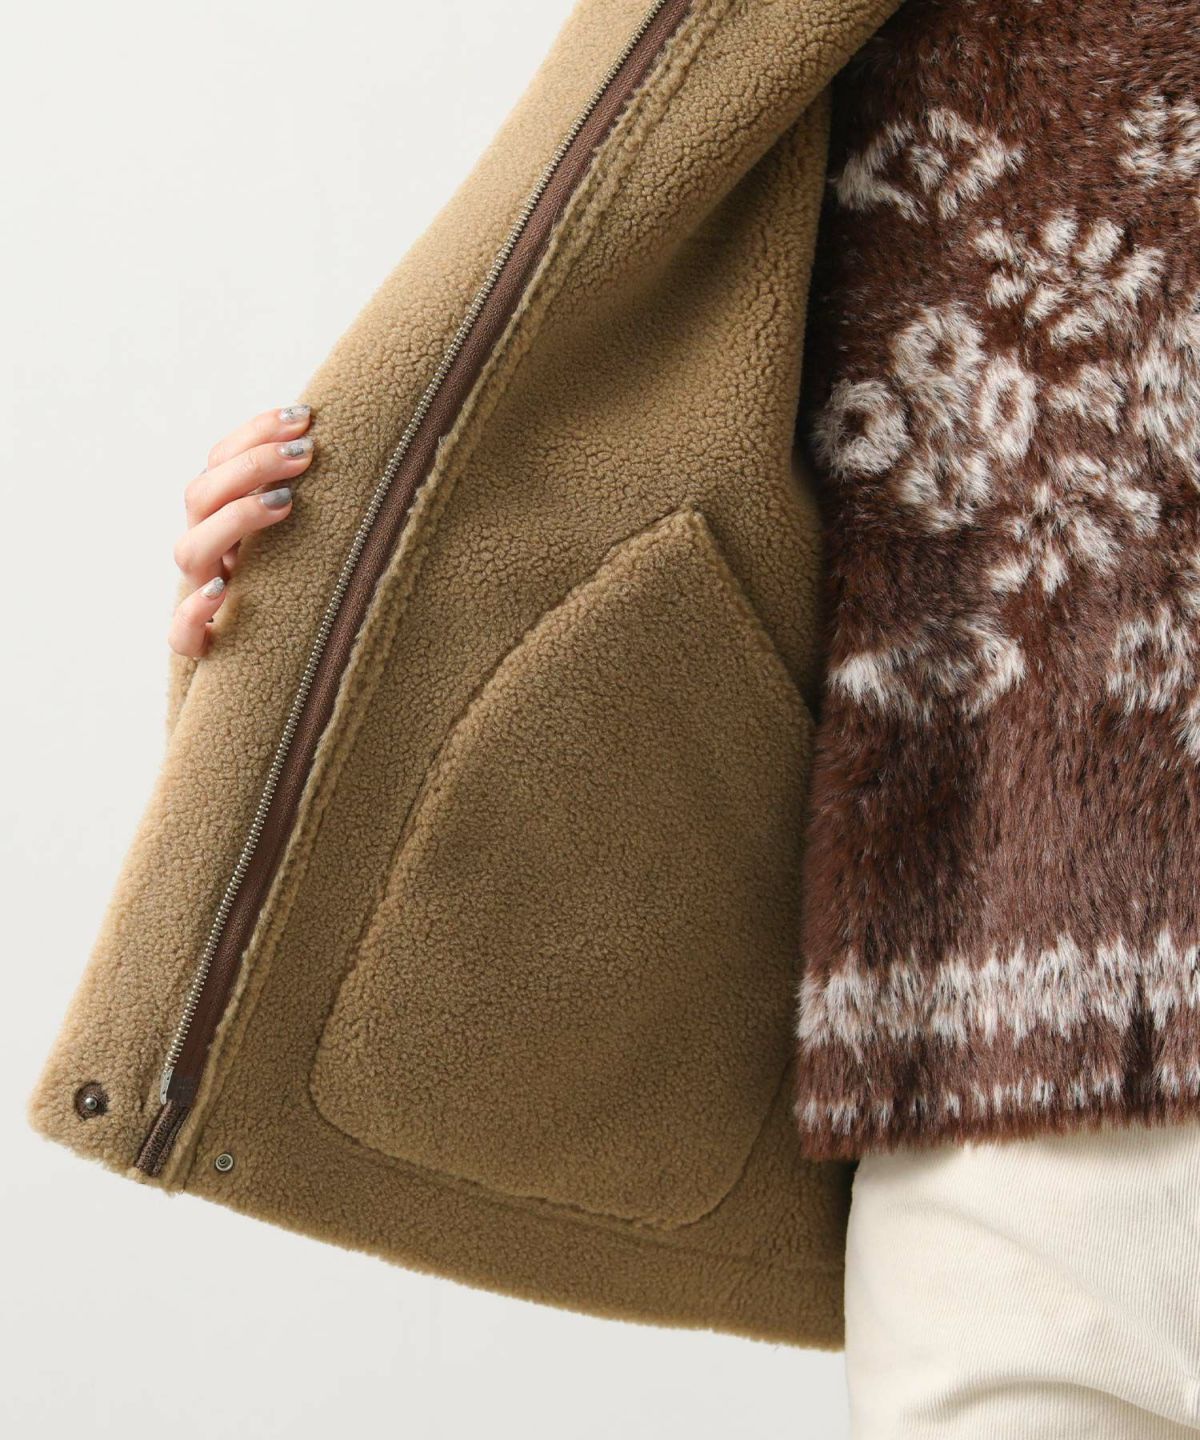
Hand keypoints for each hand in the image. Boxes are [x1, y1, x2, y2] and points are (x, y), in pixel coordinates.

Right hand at [168, 405, 313, 656]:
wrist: (279, 667)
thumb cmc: (301, 590)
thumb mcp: (306, 541)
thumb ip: (307, 499)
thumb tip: (348, 450)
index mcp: (222, 519)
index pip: (219, 462)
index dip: (254, 434)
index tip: (304, 418)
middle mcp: (206, 553)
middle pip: (201, 496)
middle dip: (253, 465)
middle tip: (306, 453)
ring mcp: (198, 596)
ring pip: (190, 551)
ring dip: (235, 519)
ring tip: (286, 503)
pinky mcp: (200, 645)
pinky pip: (181, 633)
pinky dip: (195, 610)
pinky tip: (222, 593)